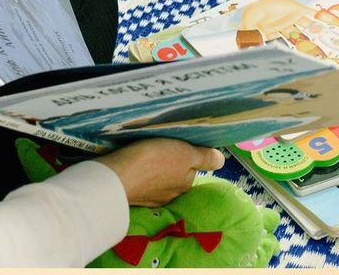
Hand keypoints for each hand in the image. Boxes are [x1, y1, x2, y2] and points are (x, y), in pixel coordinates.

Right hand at [95, 139, 223, 206]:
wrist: (116, 178)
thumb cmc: (153, 162)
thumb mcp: (184, 154)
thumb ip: (203, 157)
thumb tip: (222, 161)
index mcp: (185, 183)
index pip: (193, 168)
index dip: (189, 154)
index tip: (181, 141)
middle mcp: (171, 194)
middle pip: (176, 173)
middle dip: (173, 161)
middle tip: (164, 142)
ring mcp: (151, 196)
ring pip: (159, 177)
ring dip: (156, 166)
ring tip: (149, 149)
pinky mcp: (134, 194)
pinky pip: (143, 180)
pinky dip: (142, 172)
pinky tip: (136, 162)